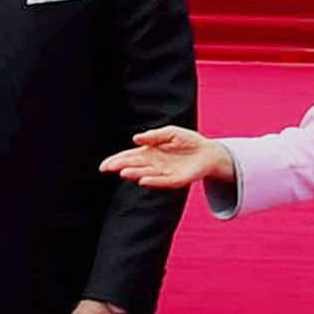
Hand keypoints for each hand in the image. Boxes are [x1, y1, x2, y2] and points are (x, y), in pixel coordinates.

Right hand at [99, 126, 233, 188]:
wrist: (208, 152)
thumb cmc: (188, 141)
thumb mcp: (171, 132)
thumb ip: (154, 135)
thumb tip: (136, 139)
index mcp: (149, 152)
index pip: (129, 157)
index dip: (116, 160)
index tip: (104, 165)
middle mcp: (153, 165)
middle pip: (134, 166)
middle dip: (121, 167)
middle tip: (109, 168)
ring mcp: (164, 174)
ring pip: (146, 174)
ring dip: (135, 174)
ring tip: (124, 172)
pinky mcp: (176, 180)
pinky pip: (162, 182)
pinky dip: (153, 181)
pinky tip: (143, 180)